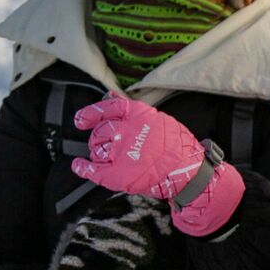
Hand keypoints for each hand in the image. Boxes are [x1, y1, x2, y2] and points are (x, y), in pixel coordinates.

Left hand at [71, 94, 243, 235]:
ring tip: (109, 159)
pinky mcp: (120, 173)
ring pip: (97, 150)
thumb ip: (133, 110)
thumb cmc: (178, 146)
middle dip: (99, 138)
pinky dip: (84, 168)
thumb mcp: (159, 119)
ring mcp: (123, 153)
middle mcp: (128, 132)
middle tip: (106, 145)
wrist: (189, 171)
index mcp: (140, 116)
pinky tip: (80, 166)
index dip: (93, 112)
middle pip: (101, 131)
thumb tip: (109, 95)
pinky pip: (94, 171)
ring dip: (98, 153)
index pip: (109, 108)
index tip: (81, 119)